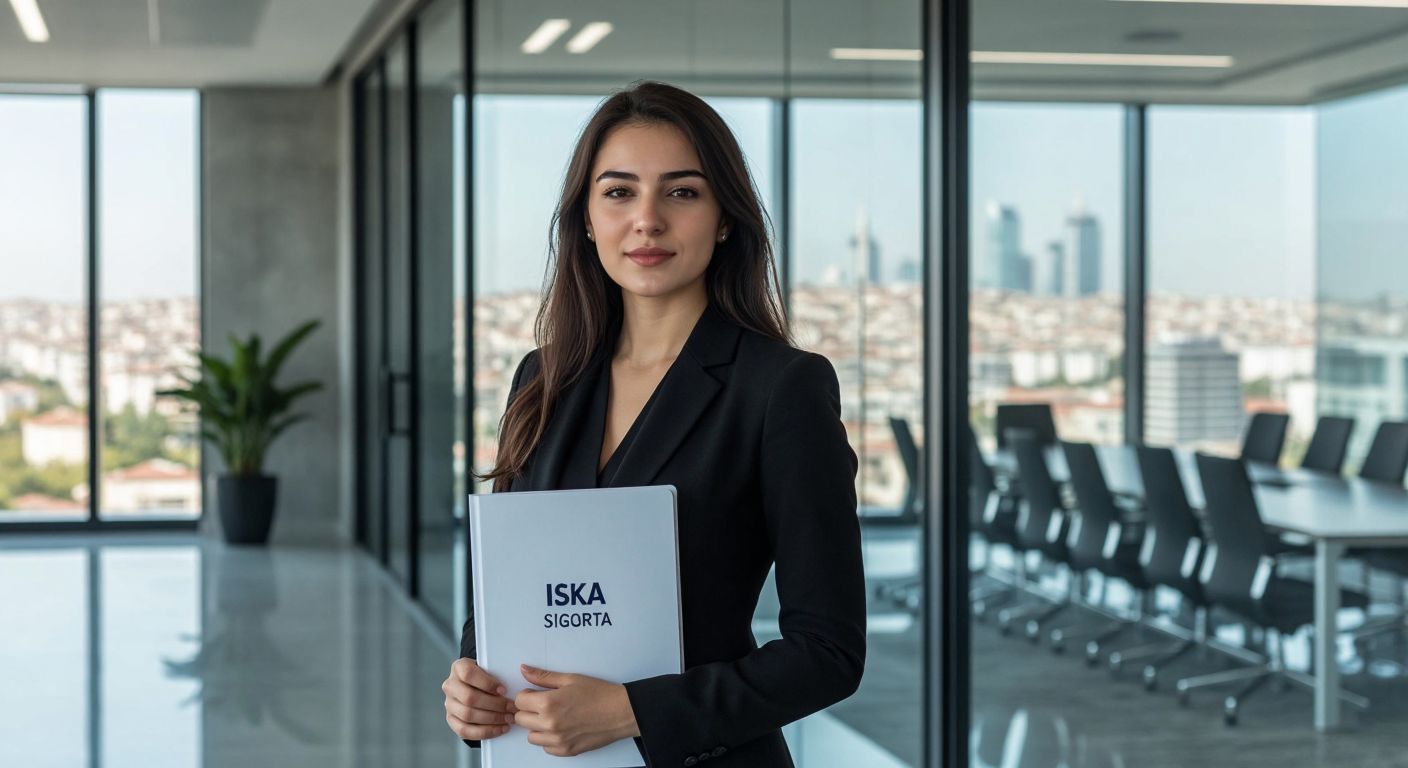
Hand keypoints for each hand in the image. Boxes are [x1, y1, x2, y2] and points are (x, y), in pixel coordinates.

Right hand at [442, 658, 518, 740]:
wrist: (474, 685)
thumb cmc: (486, 676)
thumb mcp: (490, 667)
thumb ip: (499, 670)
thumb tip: (522, 673)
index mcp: (459, 667)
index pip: (468, 674)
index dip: (487, 683)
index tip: (504, 690)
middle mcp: (450, 685)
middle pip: (470, 698)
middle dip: (495, 705)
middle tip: (512, 708)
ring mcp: (449, 704)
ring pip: (467, 715)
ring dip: (492, 719)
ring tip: (509, 719)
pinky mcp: (451, 720)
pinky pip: (465, 730)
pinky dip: (485, 731)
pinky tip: (500, 729)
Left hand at [513, 664, 639, 756]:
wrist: (621, 712)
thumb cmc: (599, 693)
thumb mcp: (570, 679)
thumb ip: (543, 677)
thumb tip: (524, 670)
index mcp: (548, 703)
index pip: (519, 701)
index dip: (527, 695)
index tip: (536, 694)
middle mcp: (549, 724)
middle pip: (521, 720)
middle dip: (529, 710)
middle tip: (545, 704)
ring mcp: (557, 740)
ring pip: (531, 736)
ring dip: (537, 727)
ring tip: (554, 717)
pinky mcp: (566, 751)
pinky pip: (546, 748)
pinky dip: (550, 740)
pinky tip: (562, 728)